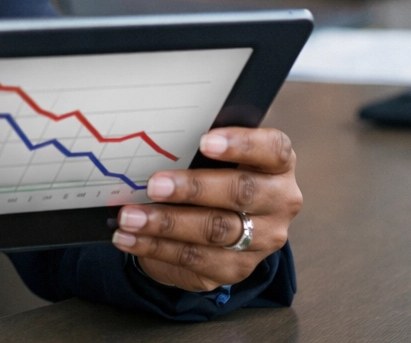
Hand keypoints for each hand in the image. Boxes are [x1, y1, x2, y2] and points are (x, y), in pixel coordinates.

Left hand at [112, 127, 301, 291]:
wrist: (224, 224)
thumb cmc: (217, 175)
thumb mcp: (218, 157)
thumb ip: (203, 149)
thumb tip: (162, 142)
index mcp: (279, 165)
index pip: (273, 149)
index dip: (242, 144)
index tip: (205, 141)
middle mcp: (279, 202)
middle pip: (241, 193)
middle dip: (193, 188)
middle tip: (154, 185)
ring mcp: (262, 239)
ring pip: (215, 231)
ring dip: (167, 223)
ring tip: (131, 216)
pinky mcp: (237, 268)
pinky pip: (195, 259)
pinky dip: (156, 247)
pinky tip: (131, 238)